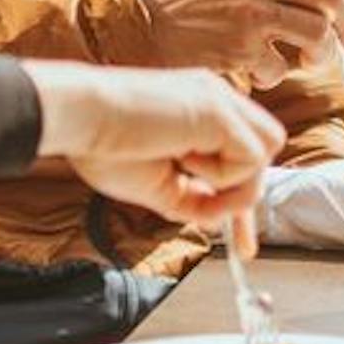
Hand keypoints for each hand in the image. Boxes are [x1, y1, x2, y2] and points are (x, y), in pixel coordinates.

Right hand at [30, 64, 281, 229]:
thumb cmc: (101, 145)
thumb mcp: (155, 184)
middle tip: (218, 223)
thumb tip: (218, 221)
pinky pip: (251, 157)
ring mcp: (219, 100)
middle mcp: (215, 97)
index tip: (244, 246)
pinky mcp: (218, 110)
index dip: (241, 197)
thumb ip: (190, 200)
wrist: (77, 117)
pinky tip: (183, 162)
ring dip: (234, 181)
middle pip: (263, 145)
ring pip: (266, 148)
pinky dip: (223, 177)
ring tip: (188, 180)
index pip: (240, 151)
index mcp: (200, 107)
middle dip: (246, 192)